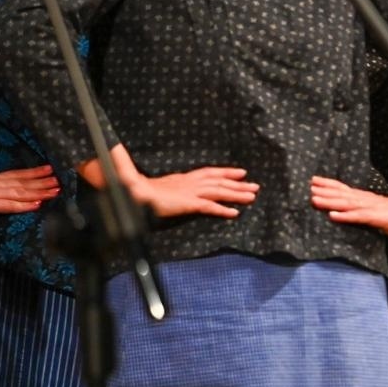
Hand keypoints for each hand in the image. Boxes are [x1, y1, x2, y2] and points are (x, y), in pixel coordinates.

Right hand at [0, 166, 59, 227]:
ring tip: (54, 191)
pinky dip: (25, 205)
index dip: (34, 172)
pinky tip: (38, 205)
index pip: (18, 174)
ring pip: (20, 193)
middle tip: (59, 182)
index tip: (50, 169)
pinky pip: (10, 206)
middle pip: (22, 183)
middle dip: (42, 182)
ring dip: (39, 192)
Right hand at [129, 166, 258, 219]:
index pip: (209, 173)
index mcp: (183, 179)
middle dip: (238, 184)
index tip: (241, 173)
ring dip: (236, 195)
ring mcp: (189, 193)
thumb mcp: (159, 186)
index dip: (226, 173)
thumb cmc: (141, 191)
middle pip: (219, 182)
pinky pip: (209, 207)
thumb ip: (169, 184)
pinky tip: (234, 213)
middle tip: (255, 186)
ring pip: (218, 192)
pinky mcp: (187, 204)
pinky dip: (222, 209)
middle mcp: (190, 183)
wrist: (131, 194)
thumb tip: (171, 183)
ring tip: (252, 197)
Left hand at [311, 176, 387, 235]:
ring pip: (346, 203)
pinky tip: (332, 216)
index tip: (313, 181)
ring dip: (329, 201)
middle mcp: (365, 200)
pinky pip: (358, 217)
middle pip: (341, 193)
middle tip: (308, 185)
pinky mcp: (376, 217)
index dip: (328, 185)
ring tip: (314, 199)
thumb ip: (364, 212)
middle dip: (324, 190)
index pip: (344, 189)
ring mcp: (370, 208)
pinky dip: (345, 216)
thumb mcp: (377, 213)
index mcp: (365, 198)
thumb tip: (352, 214)